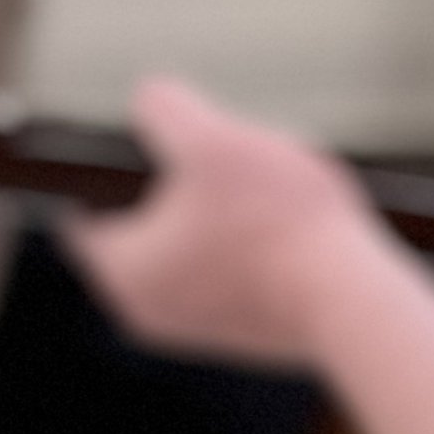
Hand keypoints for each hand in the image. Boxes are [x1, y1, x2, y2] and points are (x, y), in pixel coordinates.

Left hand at [68, 78, 383, 370]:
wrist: (353, 300)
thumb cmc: (278, 223)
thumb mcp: (212, 141)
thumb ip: (164, 109)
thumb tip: (147, 98)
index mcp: (120, 270)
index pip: (80, 213)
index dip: (98, 169)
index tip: (128, 139)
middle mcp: (145, 311)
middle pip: (135, 230)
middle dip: (161, 190)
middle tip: (198, 154)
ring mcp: (193, 330)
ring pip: (181, 253)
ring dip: (204, 219)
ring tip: (244, 187)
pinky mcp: (239, 336)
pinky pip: (223, 276)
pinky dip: (239, 248)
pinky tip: (274, 223)